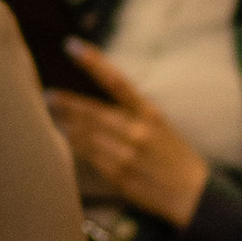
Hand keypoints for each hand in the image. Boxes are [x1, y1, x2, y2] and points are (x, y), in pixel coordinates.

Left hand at [49, 45, 211, 226]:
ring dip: (66, 124)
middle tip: (47, 95)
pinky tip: (65, 138)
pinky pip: (89, 156)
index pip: (116, 80)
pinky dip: (75, 146)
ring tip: (52, 116)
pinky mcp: (120, 174)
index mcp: (150, 113)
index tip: (72, 45)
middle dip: (67, 102)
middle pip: (92, 111)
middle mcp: (138, 130)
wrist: (194, 195)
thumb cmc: (175, 157)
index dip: (93, 61)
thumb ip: (133, 113)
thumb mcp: (161, 126)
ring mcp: (127, 154)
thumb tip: (97, 104)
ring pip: (86, 134)